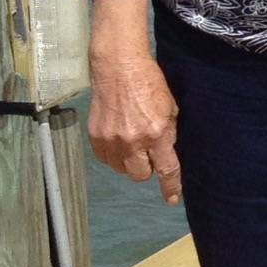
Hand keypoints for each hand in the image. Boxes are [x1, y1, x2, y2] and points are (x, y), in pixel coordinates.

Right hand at [87, 47, 182, 204]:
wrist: (118, 68)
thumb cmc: (150, 84)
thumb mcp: (171, 108)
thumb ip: (169, 133)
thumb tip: (166, 152)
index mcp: (156, 134)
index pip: (166, 169)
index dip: (170, 186)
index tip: (172, 198)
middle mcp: (132, 140)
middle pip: (139, 175)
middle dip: (147, 168)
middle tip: (149, 153)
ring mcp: (110, 139)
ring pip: (121, 169)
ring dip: (129, 161)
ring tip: (133, 143)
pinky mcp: (95, 135)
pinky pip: (104, 158)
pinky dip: (113, 154)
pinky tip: (119, 140)